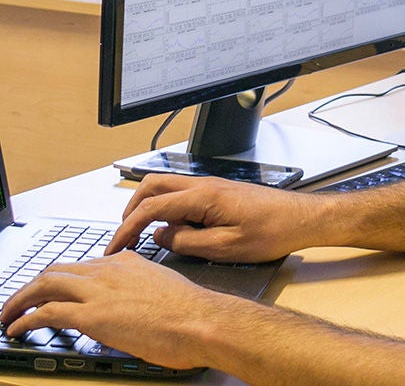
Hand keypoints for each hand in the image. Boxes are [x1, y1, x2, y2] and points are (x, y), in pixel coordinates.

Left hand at [0, 251, 237, 370]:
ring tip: (8, 314)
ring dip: (20, 300)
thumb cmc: (189, 311)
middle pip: (58, 270)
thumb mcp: (161, 288)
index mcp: (127, 261)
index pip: (83, 265)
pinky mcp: (92, 315)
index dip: (62, 279)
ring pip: (45, 285)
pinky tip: (16, 328)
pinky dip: (25, 320)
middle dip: (33, 285)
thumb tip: (127, 306)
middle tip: (20, 301)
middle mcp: (109, 269)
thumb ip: (138, 289)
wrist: (199, 318)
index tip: (52, 291)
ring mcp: (99, 291)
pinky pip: (46, 312)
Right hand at [106, 173, 319, 261]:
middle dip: (131, 210)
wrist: (300, 218)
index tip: (115, 247)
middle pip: (152, 185)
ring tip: (142, 234)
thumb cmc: (272, 231)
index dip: (127, 228)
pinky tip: (172, 229)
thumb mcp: (226, 248)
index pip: (152, 207)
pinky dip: (167, 208)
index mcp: (203, 196)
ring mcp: (212, 185)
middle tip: (124, 237)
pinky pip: (183, 194)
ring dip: (148, 207)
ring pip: (167, 186)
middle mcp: (205, 184)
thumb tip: (162, 237)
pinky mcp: (219, 192)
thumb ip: (188, 242)